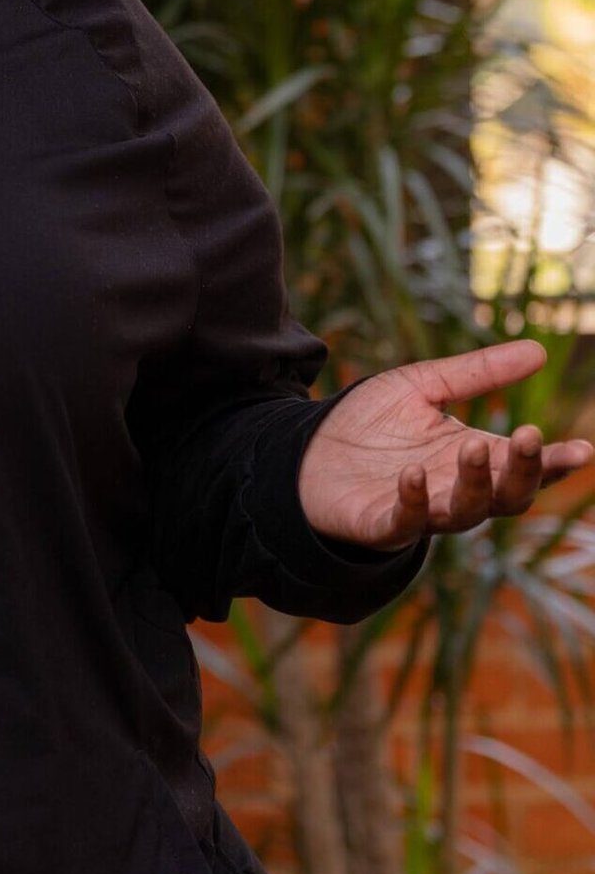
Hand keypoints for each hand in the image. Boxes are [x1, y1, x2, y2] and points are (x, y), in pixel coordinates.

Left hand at [297, 339, 594, 552]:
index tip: (581, 449)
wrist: (305, 450)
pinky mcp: (381, 524)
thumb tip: (538, 350)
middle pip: (508, 496)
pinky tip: (411, 474)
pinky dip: (413, 502)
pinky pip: (405, 521)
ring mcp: (421, 511)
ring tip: (474, 445)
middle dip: (525, 471)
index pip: (525, 466)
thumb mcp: (423, 386)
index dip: (554, 462)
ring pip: (465, 512)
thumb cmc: (367, 423)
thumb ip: (477, 373)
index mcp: (474, 457)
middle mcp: (455, 489)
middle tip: (531, 437)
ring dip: (476, 482)